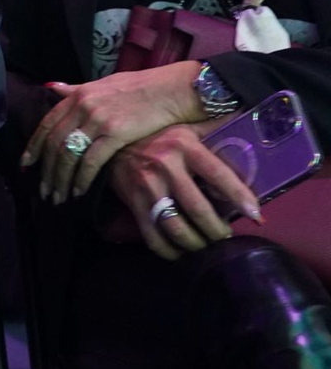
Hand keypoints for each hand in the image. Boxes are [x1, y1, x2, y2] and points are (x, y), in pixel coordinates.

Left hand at [21, 62, 203, 202]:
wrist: (171, 90)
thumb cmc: (139, 88)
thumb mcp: (102, 84)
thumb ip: (75, 89)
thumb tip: (53, 86)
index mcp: (77, 95)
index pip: (46, 123)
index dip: (34, 146)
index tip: (26, 164)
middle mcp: (83, 106)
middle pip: (54, 144)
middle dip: (46, 170)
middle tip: (44, 190)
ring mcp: (98, 120)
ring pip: (69, 155)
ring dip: (61, 180)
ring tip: (59, 196)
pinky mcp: (116, 134)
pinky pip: (91, 162)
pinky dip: (82, 179)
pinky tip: (79, 191)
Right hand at [108, 124, 261, 260]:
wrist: (112, 143)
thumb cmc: (157, 137)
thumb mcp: (185, 128)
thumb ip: (214, 129)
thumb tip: (247, 117)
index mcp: (184, 145)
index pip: (218, 174)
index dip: (240, 196)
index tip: (256, 214)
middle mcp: (165, 165)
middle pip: (198, 210)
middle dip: (217, 230)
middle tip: (225, 236)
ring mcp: (147, 186)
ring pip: (177, 227)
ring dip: (195, 243)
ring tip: (205, 245)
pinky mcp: (133, 201)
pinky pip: (152, 236)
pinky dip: (168, 250)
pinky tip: (179, 251)